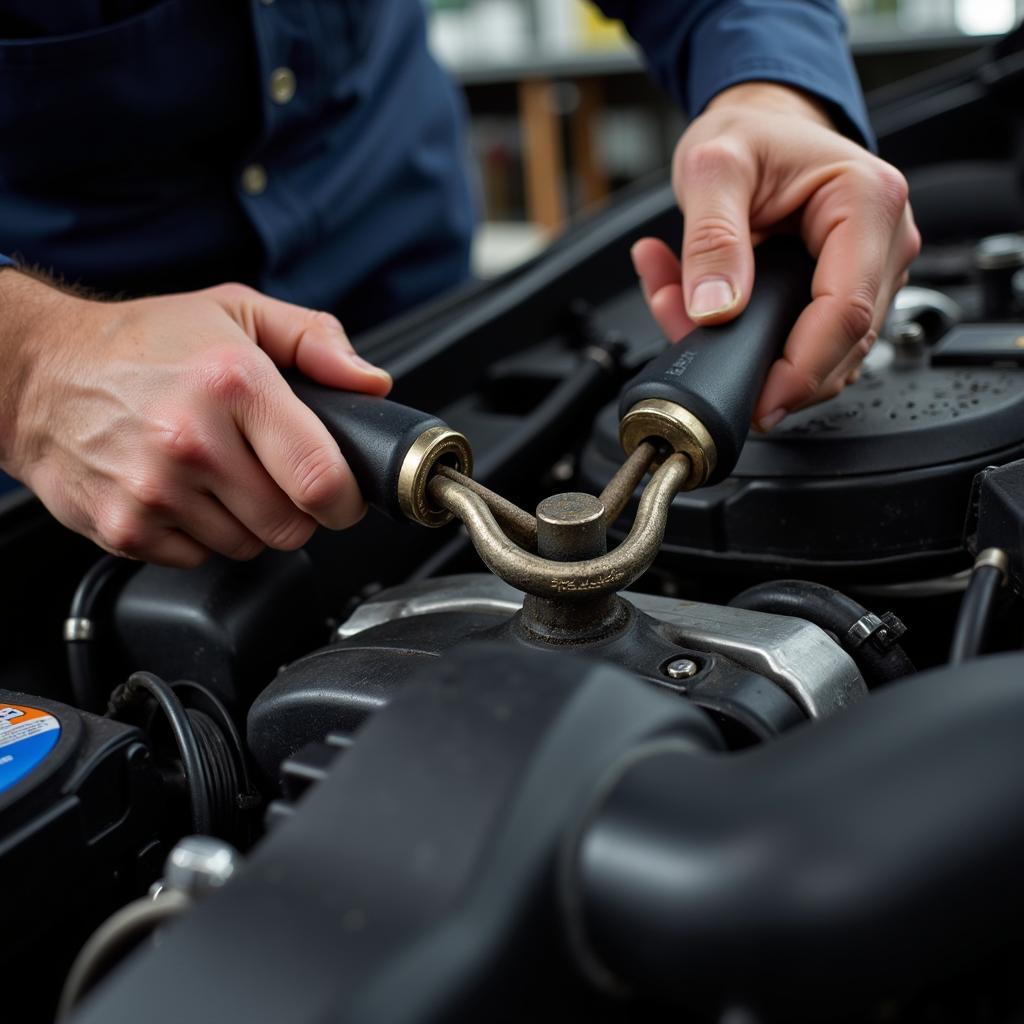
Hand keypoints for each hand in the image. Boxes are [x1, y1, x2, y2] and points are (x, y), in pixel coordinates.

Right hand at [0, 273, 391, 565]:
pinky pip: (199, 559)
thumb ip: (315, 340)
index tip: (344, 497)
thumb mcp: (236, 312)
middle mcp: (190, 441)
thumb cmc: (143, 342)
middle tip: (274, 476)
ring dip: (249, 522)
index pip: (321, 478)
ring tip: (221, 476)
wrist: (37, 373)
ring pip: (248, 548)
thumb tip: (371, 383)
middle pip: (290, 526)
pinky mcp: (125, 530)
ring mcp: (153, 492)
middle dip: (297, 510)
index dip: (346, 500)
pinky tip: (183, 492)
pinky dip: (203, 535)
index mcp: (232, 384)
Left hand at [631, 82, 920, 430]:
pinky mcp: (846, 294)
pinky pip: (804, 344)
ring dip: (750, 353)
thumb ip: (712, 238)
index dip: (802, 369)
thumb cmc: (750, 133)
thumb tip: (716, 309)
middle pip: (841, 346)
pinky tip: (705, 313)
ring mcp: (871, 273)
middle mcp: (884, 242)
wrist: (761, 123)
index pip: (847, 312)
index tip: (760, 399)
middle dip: (768, 368)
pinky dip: (751, 343)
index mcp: (868, 202)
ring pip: (822, 355)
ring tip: (680, 310)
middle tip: (700, 354)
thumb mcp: (713, 168)